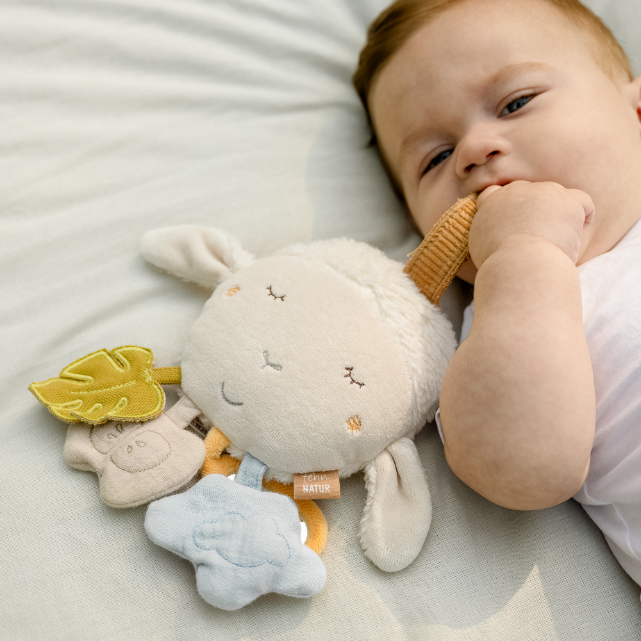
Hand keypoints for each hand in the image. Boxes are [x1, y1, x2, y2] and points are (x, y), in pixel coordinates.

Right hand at [469, 181, 594, 267]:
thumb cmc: (501, 266)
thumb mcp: (482, 247)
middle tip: (536, 236)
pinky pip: (582, 202)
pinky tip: (575, 236)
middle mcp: (515, 191)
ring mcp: (543, 192)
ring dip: (556, 214)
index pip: (495, 192)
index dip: (506, 207)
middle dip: (533, 209)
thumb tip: (500, 235)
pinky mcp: (568, 200)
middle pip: (528, 191)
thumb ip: (489, 232)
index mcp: (491, 202)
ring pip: (555, 195)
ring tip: (555, 241)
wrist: (520, 265)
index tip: (513, 224)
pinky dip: (583, 217)